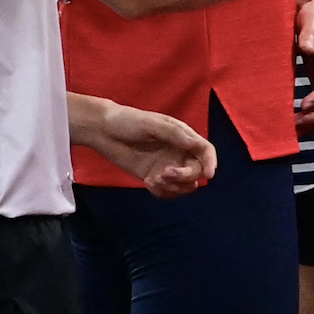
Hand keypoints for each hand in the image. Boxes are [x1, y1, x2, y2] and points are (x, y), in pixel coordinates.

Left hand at [72, 96, 217, 198]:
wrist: (103, 131)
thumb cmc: (128, 121)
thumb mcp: (153, 124)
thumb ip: (176, 135)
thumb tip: (197, 144)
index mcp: (183, 137)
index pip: (205, 151)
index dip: (211, 162)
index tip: (208, 175)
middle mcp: (178, 153)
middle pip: (196, 171)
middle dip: (185, 177)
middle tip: (166, 174)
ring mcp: (166, 166)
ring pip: (183, 186)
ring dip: (173, 187)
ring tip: (155, 180)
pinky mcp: (154, 177)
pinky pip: (167, 192)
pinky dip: (161, 192)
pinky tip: (148, 182)